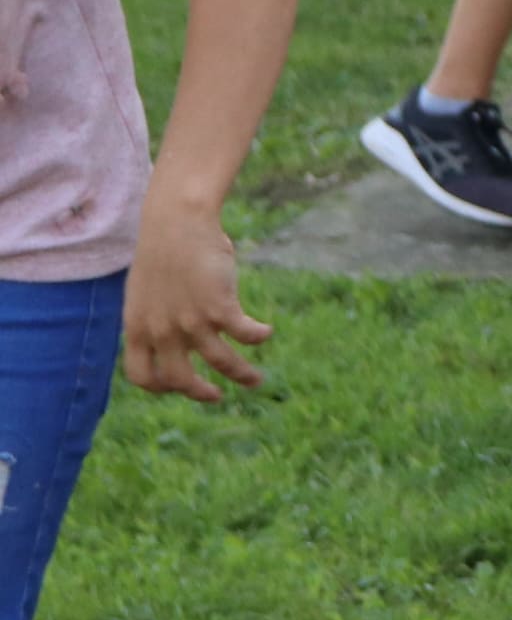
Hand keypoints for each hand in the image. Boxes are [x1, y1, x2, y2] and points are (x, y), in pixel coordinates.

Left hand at [121, 203, 269, 403]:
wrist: (176, 222)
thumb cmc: (164, 251)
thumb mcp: (146, 292)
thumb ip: (155, 318)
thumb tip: (176, 335)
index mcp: (138, 328)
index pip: (142, 376)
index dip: (161, 387)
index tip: (180, 386)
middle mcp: (162, 331)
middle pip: (180, 379)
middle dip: (201, 393)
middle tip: (217, 396)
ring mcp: (190, 321)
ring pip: (221, 362)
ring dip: (243, 375)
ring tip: (256, 380)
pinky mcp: (219, 307)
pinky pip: (245, 334)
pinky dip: (258, 336)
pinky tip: (266, 331)